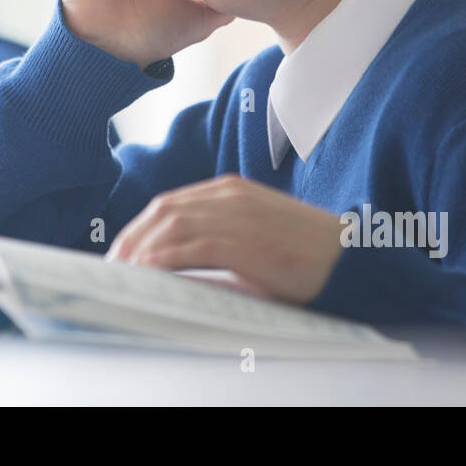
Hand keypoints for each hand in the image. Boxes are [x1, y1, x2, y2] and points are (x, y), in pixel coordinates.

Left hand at [106, 175, 346, 303]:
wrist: (354, 257)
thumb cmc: (307, 252)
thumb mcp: (259, 232)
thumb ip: (223, 235)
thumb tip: (180, 263)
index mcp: (231, 190)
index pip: (170, 203)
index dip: (139, 227)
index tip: (122, 252)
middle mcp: (230, 196)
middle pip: (163, 210)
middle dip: (131, 239)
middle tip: (111, 268)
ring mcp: (239, 216)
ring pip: (172, 225)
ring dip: (141, 251)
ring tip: (122, 274)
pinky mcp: (248, 243)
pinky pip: (194, 248)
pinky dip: (165, 260)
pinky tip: (148, 274)